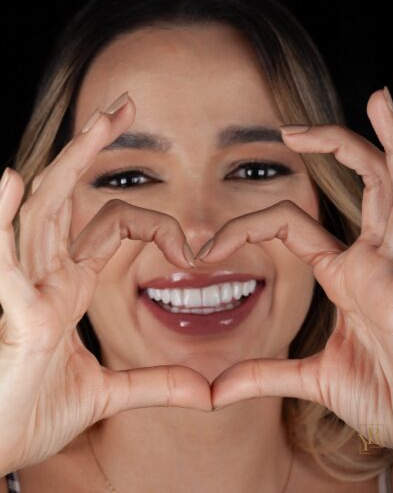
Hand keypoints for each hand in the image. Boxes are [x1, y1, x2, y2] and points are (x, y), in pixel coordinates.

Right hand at [0, 93, 211, 475]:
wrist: (3, 451)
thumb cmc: (39, 414)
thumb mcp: (108, 393)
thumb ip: (154, 385)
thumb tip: (203, 393)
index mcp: (69, 286)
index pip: (110, 227)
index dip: (155, 226)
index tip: (192, 252)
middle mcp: (47, 278)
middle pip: (69, 198)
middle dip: (92, 150)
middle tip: (124, 109)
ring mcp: (27, 292)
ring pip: (42, 214)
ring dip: (64, 167)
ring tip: (93, 125)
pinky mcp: (15, 318)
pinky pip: (6, 264)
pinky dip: (3, 223)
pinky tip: (11, 182)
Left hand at [202, 89, 392, 450]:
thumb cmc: (385, 397)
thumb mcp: (314, 379)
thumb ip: (264, 376)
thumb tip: (215, 390)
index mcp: (346, 276)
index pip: (288, 227)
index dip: (244, 228)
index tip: (206, 250)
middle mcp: (371, 255)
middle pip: (350, 186)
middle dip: (328, 150)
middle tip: (291, 131)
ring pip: (383, 177)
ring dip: (369, 138)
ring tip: (377, 96)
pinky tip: (391, 110)